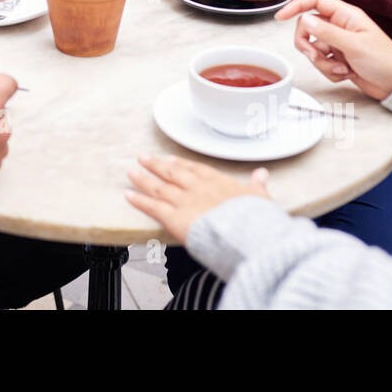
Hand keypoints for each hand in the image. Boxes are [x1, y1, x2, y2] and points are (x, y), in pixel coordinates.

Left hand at [125, 154, 270, 243]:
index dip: (181, 164)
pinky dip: (139, 200)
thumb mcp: (260, 198)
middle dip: (156, 165)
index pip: (195, 169)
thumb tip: (262, 174)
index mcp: (218, 183)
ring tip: (131, 172)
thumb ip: (257, 186)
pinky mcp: (174, 218)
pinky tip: (128, 195)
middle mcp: (197, 188)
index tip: (171, 159)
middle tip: (143, 157)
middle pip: (172, 173)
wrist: (246, 233)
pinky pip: (153, 208)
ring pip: (159, 187)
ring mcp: (184, 202)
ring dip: (143, 179)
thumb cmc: (256, 219)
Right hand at [274, 0, 391, 99]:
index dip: (296, 6)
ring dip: (322, 62)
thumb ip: (327, 32)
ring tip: (341, 68)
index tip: (280, 16)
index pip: (315, 0)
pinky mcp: (338, 58)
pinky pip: (321, 62)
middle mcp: (340, 26)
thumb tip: (304, 19)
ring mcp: (338, 43)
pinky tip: (346, 73)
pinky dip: (330, 71)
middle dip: (308, 45)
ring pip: (313, 48)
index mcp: (346, 15)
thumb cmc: (384, 61)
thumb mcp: (354, 45)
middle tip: (316, 55)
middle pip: (307, 27)